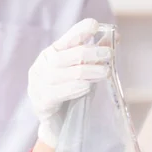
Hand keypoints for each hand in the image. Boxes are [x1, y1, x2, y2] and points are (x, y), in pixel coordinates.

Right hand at [28, 18, 112, 146]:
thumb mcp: (83, 73)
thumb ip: (94, 56)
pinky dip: (74, 88)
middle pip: (64, 56)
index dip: (79, 31)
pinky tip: (87, 87)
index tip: (95, 25)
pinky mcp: (40, 102)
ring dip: (86, 71)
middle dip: (88, 53)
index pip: (65, 39)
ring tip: (104, 72)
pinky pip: (57, 92)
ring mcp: (37, 84)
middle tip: (108, 54)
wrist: (57, 126)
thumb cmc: (70, 95)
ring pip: (61, 73)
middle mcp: (41, 66)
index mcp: (51, 54)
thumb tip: (114, 36)